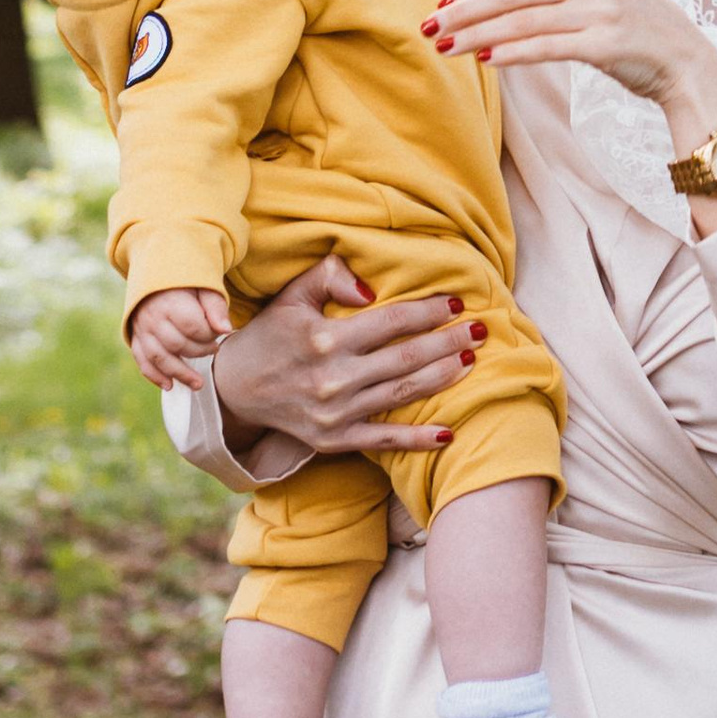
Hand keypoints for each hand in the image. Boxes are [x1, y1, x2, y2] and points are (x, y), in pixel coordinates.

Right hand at [127, 284, 232, 387]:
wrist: (155, 274)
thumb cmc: (185, 283)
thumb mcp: (203, 286)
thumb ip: (215, 306)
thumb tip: (226, 330)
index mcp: (170, 301)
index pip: (192, 326)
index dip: (208, 335)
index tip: (218, 333)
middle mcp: (152, 317)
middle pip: (176, 344)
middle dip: (199, 352)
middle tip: (213, 349)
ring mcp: (142, 329)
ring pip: (159, 358)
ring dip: (179, 374)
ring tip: (198, 384)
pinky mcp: (136, 338)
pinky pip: (142, 360)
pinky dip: (154, 375)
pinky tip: (169, 385)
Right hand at [198, 254, 480, 456]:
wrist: (234, 389)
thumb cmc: (270, 334)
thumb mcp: (292, 295)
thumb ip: (331, 276)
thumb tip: (373, 288)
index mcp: (325, 338)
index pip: (390, 321)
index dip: (427, 311)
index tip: (456, 301)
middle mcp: (334, 378)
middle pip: (405, 358)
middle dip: (448, 342)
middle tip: (481, 330)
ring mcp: (336, 413)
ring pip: (402, 395)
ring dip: (442, 378)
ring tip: (472, 362)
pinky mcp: (334, 440)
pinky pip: (383, 441)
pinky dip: (417, 439)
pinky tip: (449, 432)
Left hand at [433, 0, 716, 148]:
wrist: (685, 59)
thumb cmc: (638, 15)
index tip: (443, 0)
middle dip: (465, 10)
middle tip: (430, 25)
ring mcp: (601, 8)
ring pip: (523, 20)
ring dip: (478, 35)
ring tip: (447, 48)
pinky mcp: (606, 42)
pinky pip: (547, 46)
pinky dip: (513, 52)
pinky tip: (487, 61)